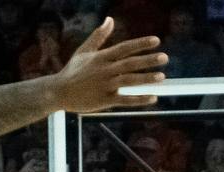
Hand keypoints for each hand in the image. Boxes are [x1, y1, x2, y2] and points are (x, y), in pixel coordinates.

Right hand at [51, 18, 165, 112]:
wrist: (58, 92)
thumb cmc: (72, 70)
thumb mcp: (84, 50)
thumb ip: (99, 36)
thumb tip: (110, 19)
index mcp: (102, 57)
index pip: (125, 48)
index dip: (140, 44)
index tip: (156, 41)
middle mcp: (105, 70)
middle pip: (130, 63)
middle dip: (148, 60)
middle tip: (164, 58)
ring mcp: (105, 86)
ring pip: (129, 81)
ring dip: (146, 79)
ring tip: (162, 77)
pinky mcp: (104, 100)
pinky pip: (124, 99)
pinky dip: (139, 99)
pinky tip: (153, 98)